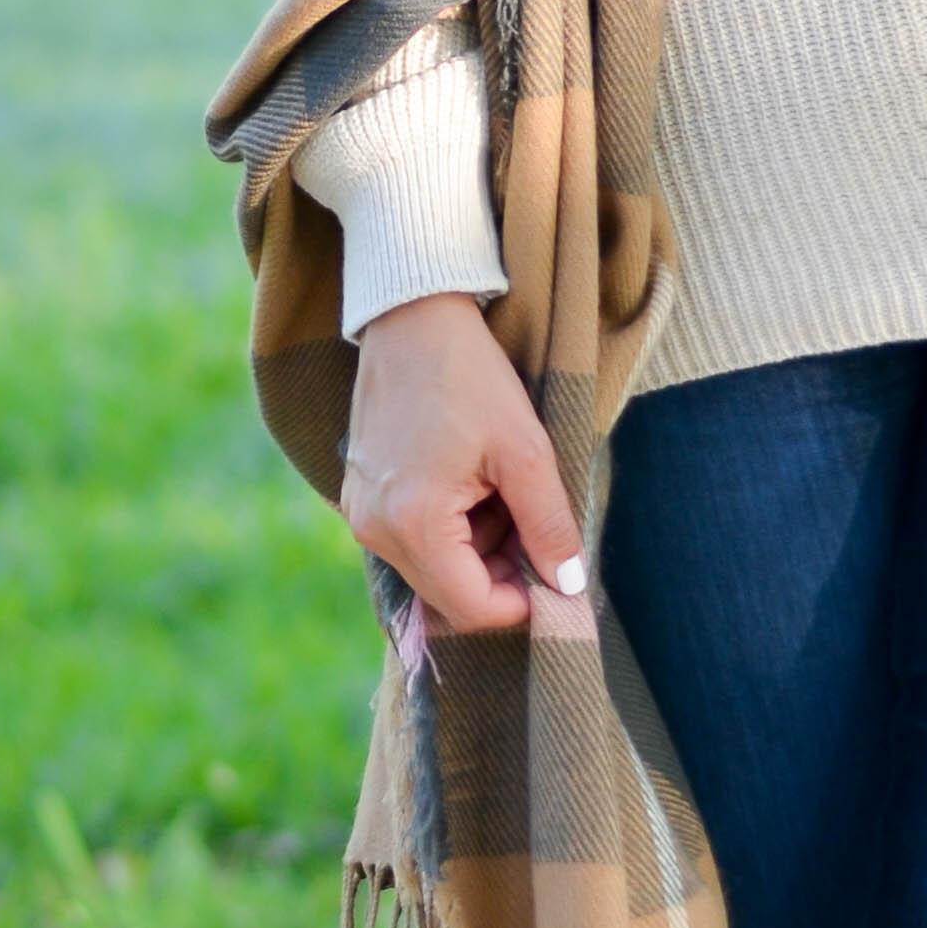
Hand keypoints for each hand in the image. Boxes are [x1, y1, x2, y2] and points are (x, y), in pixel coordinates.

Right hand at [340, 292, 585, 638]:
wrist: (411, 319)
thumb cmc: (470, 377)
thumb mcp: (526, 451)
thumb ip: (549, 526)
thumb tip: (568, 586)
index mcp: (413, 523)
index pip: (472, 608)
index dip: (522, 604)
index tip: (555, 576)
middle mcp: (374, 529)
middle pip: (449, 595)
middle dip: (499, 573)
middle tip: (531, 523)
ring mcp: (360, 515)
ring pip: (433, 569)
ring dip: (476, 548)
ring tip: (497, 490)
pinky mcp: (358, 498)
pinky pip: (411, 540)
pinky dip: (449, 528)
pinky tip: (469, 482)